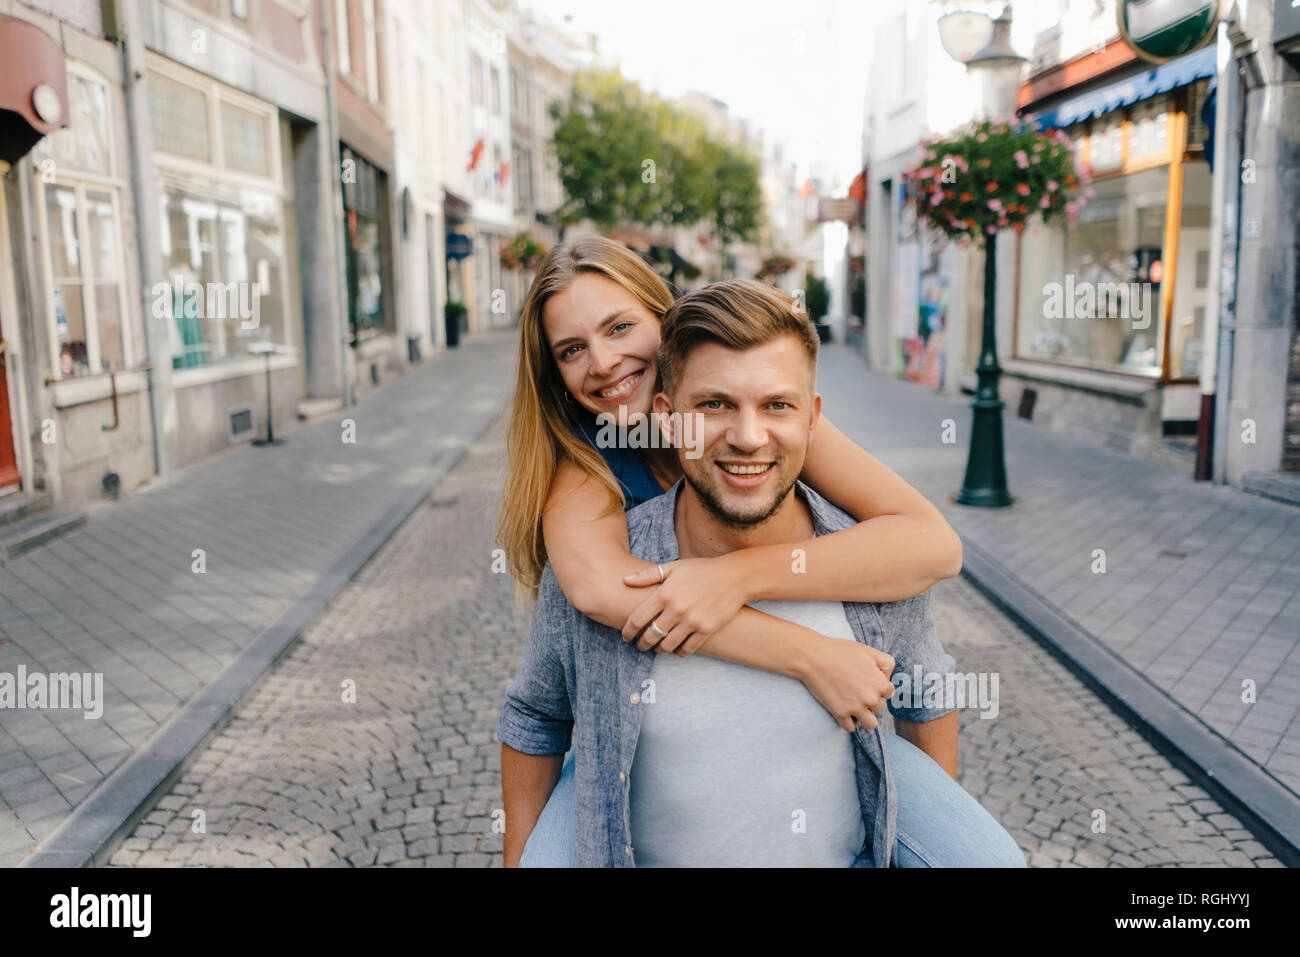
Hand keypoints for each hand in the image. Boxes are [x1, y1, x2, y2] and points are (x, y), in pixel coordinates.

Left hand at [621, 557, 749, 654]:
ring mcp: (692, 621)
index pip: (637, 619)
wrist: (735, 576)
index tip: (626, 637)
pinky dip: (679, 652)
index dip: (627, 631)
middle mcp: (676, 609)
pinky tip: (676, 649)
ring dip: (659, 650)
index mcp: (664, 593)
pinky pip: (687, 649)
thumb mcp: (674, 567)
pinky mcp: (706, 630)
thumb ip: (648, 575)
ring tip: (657, 648)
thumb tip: (624, 580)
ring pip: (667, 645)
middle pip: (650, 636)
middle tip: (640, 646)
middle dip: (641, 644)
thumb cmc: (702, 569)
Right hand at [797, 636, 896, 732]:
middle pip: (880, 709)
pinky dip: (848, 722)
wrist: (814, 657)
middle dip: (871, 702)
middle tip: (858, 691)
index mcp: (880, 683)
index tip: (868, 682)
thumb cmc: (841, 651)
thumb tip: (887, 678)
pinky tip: (843, 710)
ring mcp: (856, 708)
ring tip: (855, 706)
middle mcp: (871, 698)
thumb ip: (886, 664)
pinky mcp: (840, 713)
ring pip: (870, 724)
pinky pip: (850, 728)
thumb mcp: (869, 651)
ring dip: (865, 717)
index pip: (889, 693)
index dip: (879, 687)